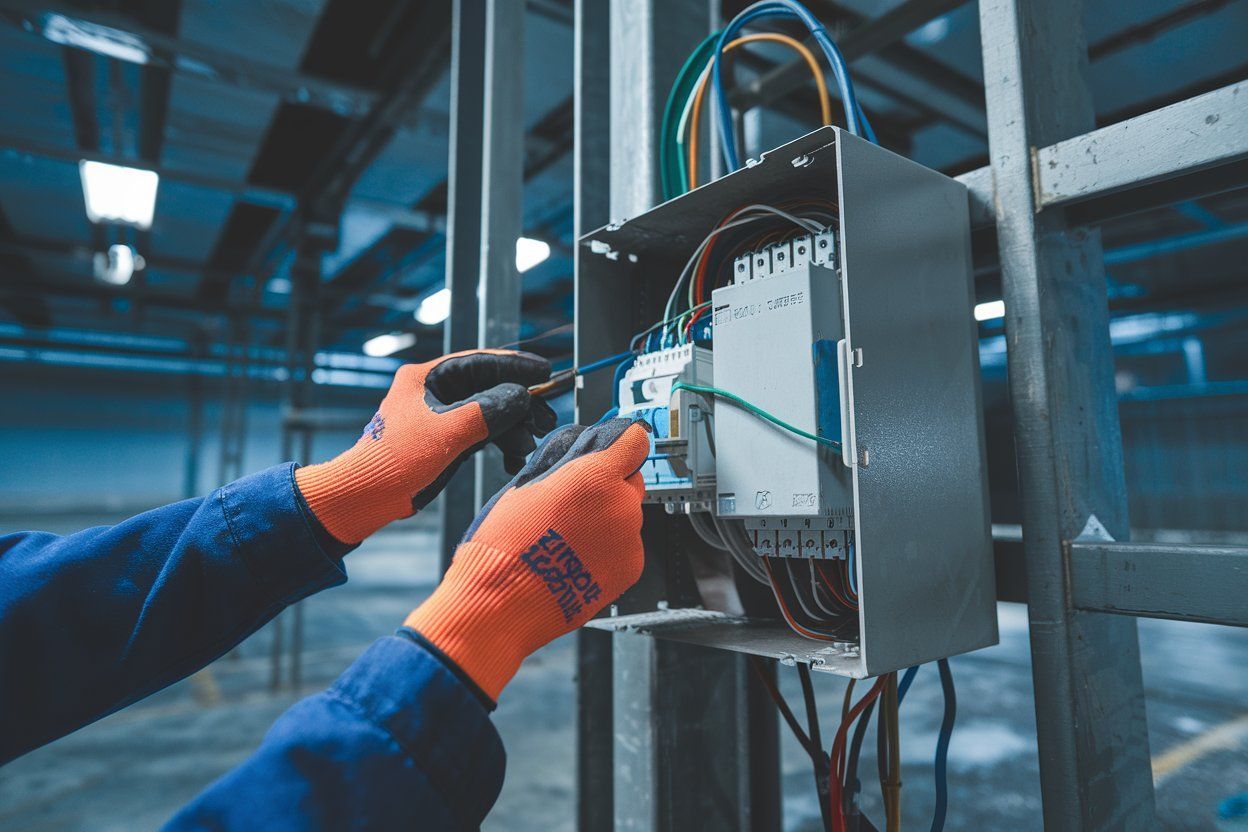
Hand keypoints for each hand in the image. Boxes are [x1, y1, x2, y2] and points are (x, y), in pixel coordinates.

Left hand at [296, 350, 556, 543]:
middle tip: (545, 418)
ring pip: (490, 413)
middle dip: (519, 404)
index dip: (515, 365)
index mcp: (428, 378)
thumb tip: (521, 396)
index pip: (480, 361)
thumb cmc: (396, 459)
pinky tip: (513, 460)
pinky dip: (500, 444)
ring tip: (529, 445)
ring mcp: (442, 417)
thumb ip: (487, 411)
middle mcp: (436, 392)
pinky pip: (483, 434)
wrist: (367, 496)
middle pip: (490, 388)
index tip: (545, 370)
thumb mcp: (447, 432)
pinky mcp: (447, 440)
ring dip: (513, 428)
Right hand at [404, 418, 650, 700]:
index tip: (615, 448)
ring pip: (627, 516)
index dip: (622, 443)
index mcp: (596, 477)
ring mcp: (629, 541)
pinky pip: (626, 547)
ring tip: (568, 538)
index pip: (635, 441)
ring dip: (607, 520)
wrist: (502, 602)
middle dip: (608, 485)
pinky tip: (577, 558)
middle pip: (630, 480)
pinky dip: (608, 549)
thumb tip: (580, 452)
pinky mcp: (630, 570)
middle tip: (574, 504)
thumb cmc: (505, 545)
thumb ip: (565, 462)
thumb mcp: (526, 483)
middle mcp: (621, 506)